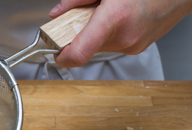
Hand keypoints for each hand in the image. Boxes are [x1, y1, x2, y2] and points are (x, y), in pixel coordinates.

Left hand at [49, 0, 191, 67]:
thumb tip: (57, 13)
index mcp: (114, 18)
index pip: (78, 53)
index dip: (61, 56)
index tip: (54, 51)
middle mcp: (124, 38)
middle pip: (85, 47)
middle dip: (79, 33)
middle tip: (84, 15)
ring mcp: (132, 46)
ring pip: (98, 45)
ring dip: (95, 32)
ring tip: (109, 12)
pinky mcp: (137, 48)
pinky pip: (112, 44)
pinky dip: (109, 33)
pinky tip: (120, 17)